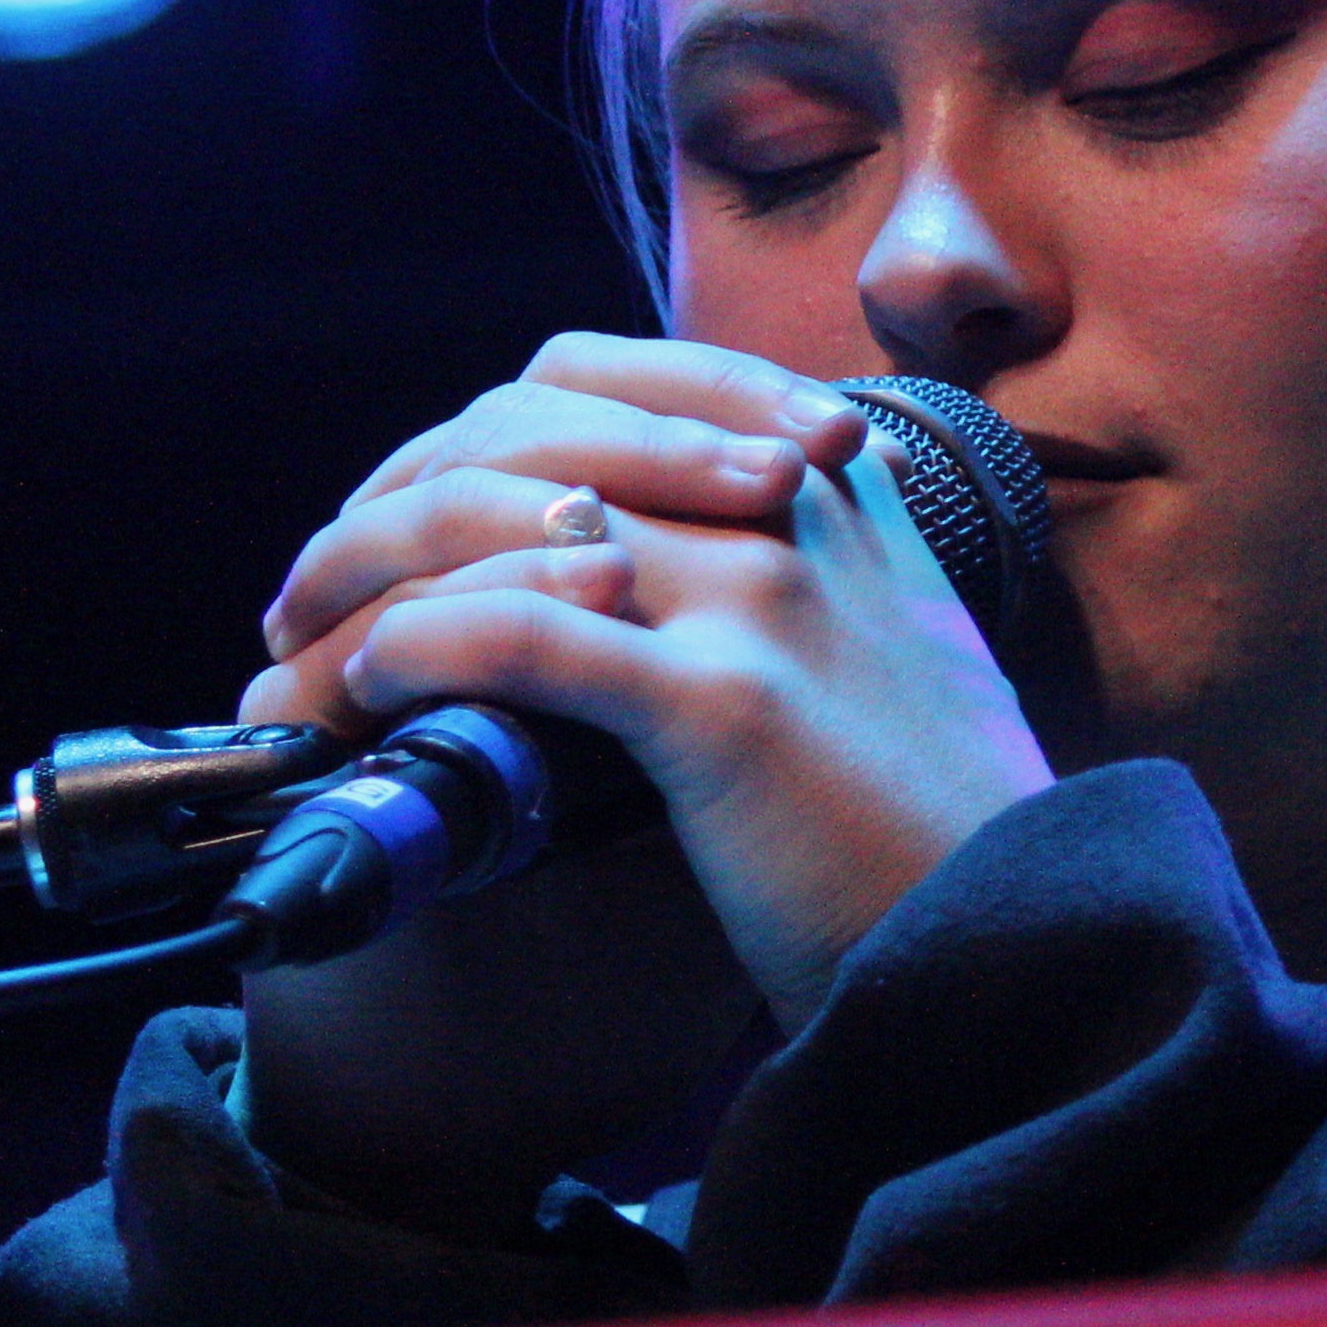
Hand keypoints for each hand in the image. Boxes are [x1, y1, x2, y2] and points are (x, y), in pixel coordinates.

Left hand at [250, 334, 1053, 1025]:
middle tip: (308, 592)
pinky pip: (515, 632)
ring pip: (494, 517)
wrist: (1029, 946)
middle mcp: (791, 511)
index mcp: (828, 488)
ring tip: (296, 656)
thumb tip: (630, 591)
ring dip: (360, 583)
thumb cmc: (938, 840)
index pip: (601, 379)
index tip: (402, 515)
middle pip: (522, 426)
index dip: (470, 432)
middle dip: (386, 500)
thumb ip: (791, 599)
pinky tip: (364, 695)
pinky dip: (412, 652)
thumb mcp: (883, 669)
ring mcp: (760, 595)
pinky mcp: (724, 703)